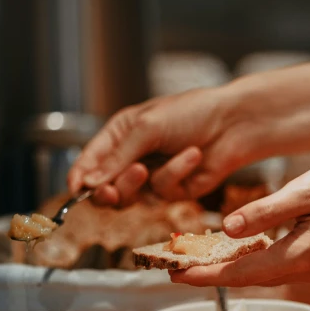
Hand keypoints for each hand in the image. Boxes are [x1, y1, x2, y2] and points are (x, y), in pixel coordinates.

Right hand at [67, 87, 262, 205]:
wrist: (234, 123)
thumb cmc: (191, 113)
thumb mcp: (147, 128)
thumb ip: (117, 157)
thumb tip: (88, 183)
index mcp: (120, 135)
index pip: (90, 162)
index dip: (80, 178)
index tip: (75, 190)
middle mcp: (134, 157)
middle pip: (107, 188)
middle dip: (107, 190)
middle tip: (109, 191)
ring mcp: (154, 176)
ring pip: (132, 197)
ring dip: (138, 183)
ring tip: (146, 168)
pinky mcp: (176, 190)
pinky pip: (164, 192)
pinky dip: (176, 174)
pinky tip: (192, 156)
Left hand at [170, 155, 309, 286]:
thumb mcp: (309, 189)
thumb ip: (267, 211)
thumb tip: (227, 229)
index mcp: (303, 256)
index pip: (242, 272)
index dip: (205, 274)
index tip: (174, 275)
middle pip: (249, 278)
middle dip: (211, 273)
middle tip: (176, 267)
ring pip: (264, 274)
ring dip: (231, 267)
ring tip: (198, 258)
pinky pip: (280, 267)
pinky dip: (254, 261)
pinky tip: (239, 249)